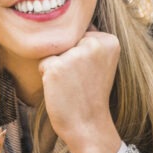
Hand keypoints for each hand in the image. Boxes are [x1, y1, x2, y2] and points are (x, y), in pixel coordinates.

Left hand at [38, 29, 122, 152]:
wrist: (88, 125)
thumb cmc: (91, 94)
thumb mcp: (100, 63)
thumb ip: (89, 42)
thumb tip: (62, 27)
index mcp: (109, 40)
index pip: (80, 34)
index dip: (80, 54)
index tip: (91, 73)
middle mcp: (94, 43)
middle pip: (66, 40)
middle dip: (68, 58)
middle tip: (80, 81)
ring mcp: (74, 54)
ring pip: (54, 51)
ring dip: (57, 66)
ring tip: (71, 85)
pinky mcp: (56, 66)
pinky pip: (43, 63)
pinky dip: (47, 77)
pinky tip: (61, 89)